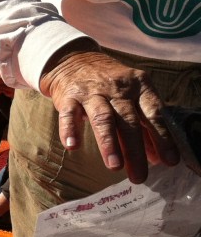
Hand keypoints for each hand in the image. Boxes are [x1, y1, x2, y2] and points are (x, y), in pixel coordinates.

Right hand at [40, 49, 178, 183]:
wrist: (75, 60)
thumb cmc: (110, 85)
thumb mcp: (132, 98)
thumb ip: (144, 126)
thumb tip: (157, 158)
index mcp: (139, 88)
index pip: (154, 114)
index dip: (162, 138)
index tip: (168, 162)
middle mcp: (117, 89)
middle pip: (129, 121)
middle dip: (135, 150)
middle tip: (140, 176)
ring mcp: (92, 92)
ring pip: (103, 118)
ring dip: (108, 142)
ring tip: (114, 166)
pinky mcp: (69, 97)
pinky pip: (69, 114)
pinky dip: (70, 130)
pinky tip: (72, 146)